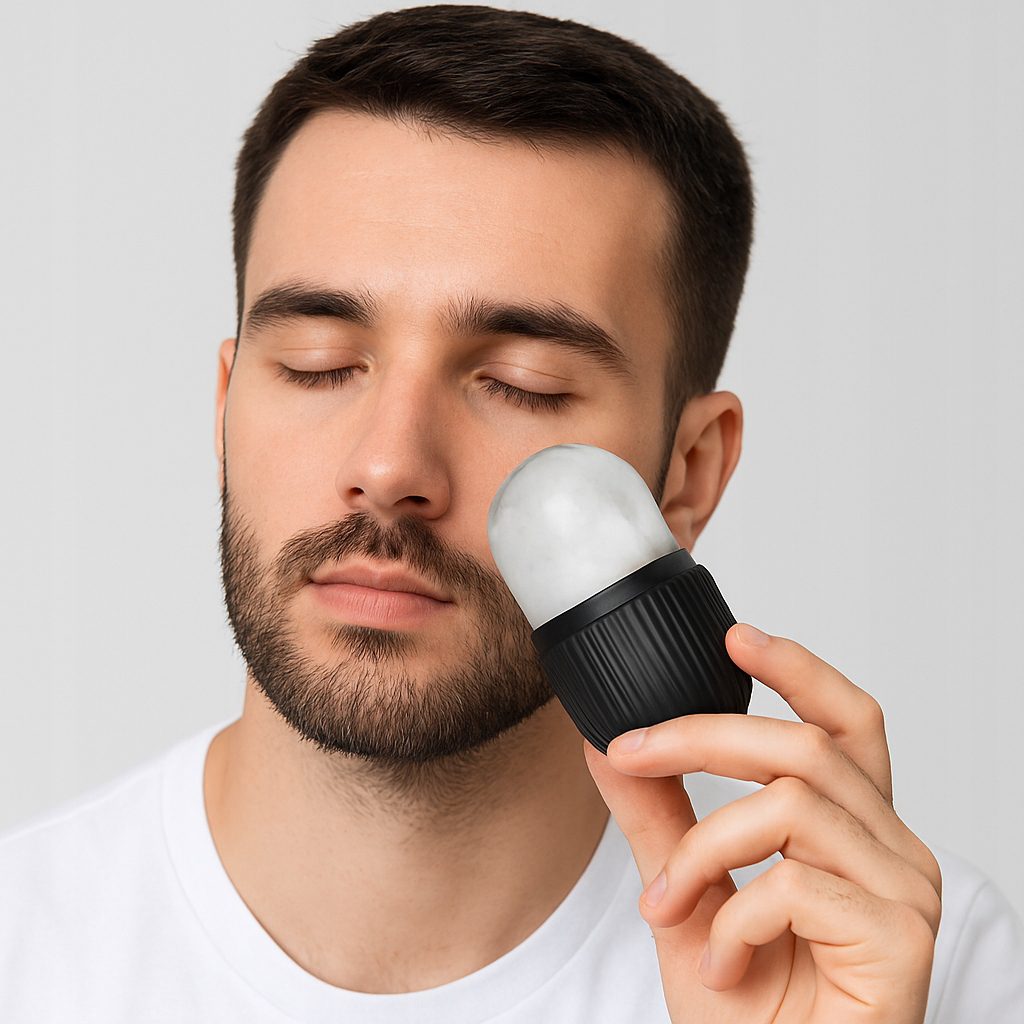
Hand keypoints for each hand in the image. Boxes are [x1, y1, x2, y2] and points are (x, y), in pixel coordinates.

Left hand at [583, 622, 941, 1023]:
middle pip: (804, 746)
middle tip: (629, 749)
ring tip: (670, 906)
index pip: (847, 722)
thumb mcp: (685, 897)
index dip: (799, 670)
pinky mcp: (904, 940)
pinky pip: (797, 886)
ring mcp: (907, 893)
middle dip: (701, 734)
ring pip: (790, 805)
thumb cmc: (748, 1011)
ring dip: (704, 852)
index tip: (735, 635)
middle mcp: (893, 849)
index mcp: (854, 829)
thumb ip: (656, 818)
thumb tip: (607, 743)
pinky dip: (735, 921)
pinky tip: (724, 965)